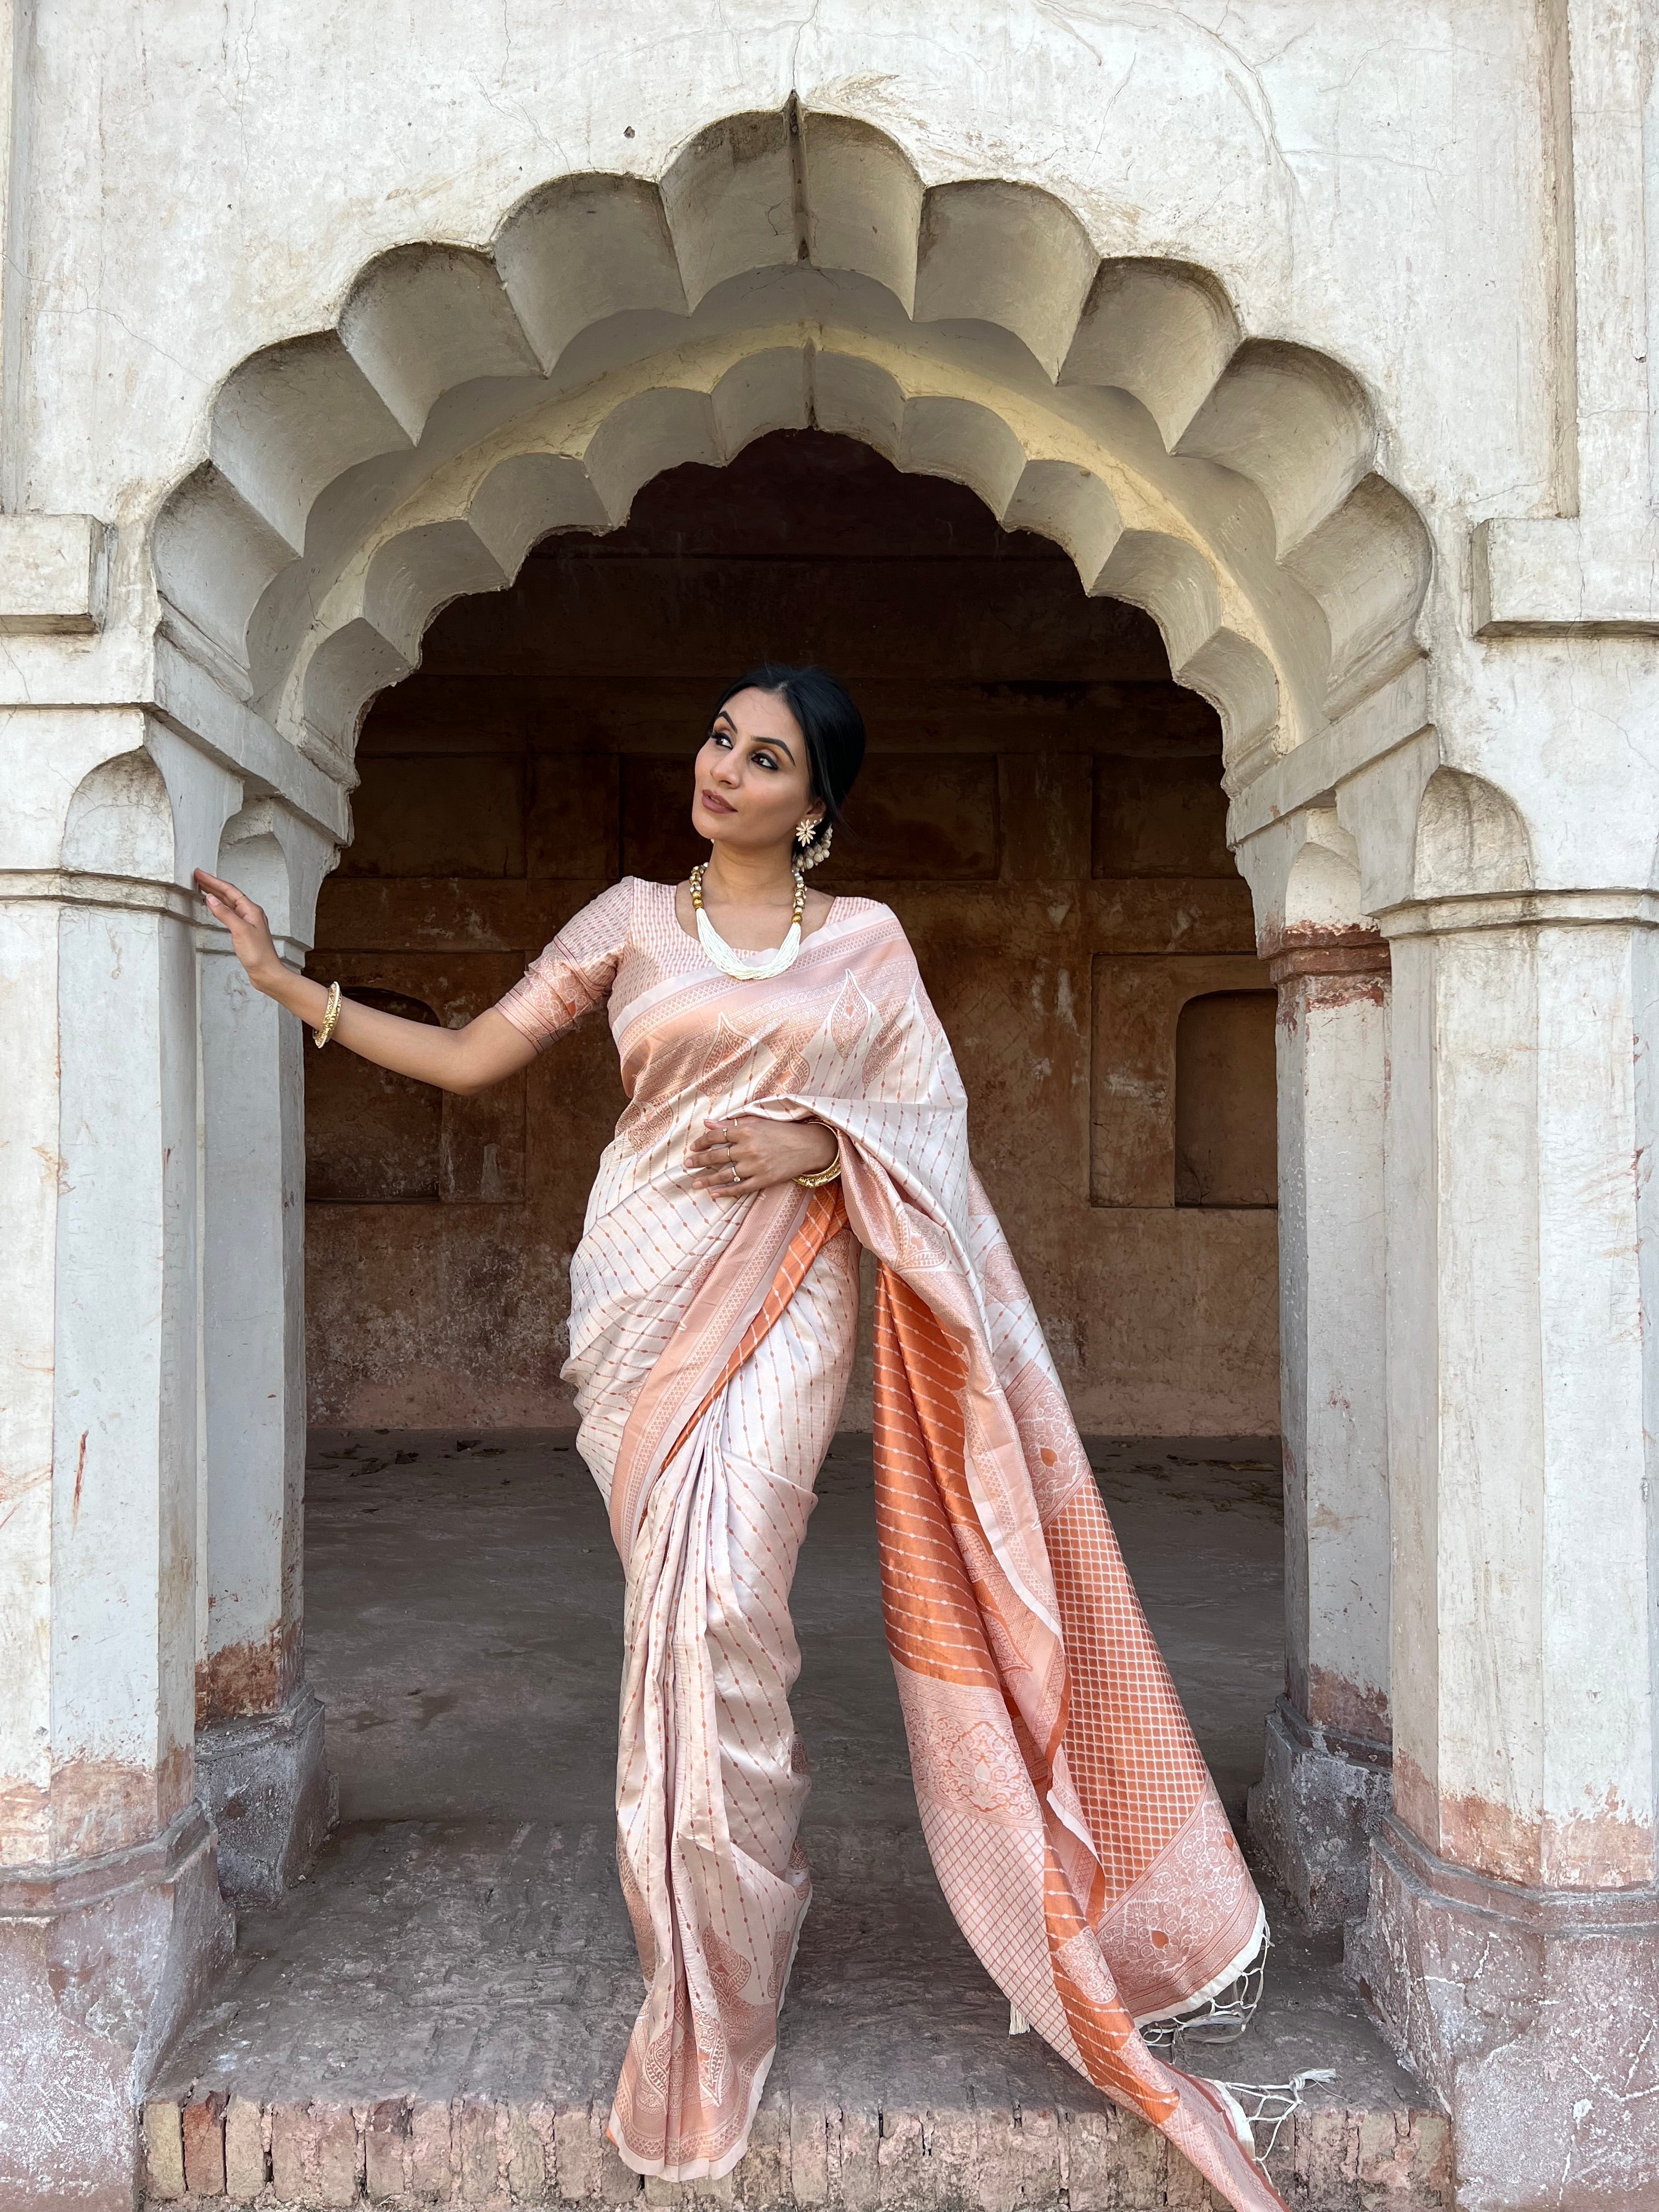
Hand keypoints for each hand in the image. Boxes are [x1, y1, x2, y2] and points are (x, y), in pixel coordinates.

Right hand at [194, 870, 283, 991]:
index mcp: (251, 910)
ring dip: (216, 894)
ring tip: (203, 887)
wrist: (266, 973)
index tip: (200, 874)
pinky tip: (215, 907)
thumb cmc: (259, 955)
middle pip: (229, 894)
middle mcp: (250, 914)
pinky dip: (220, 907)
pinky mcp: (244, 932)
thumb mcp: (240, 931)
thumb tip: (211, 898)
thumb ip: (225, 914)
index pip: (229, 890)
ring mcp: (247, 922)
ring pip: (229, 903)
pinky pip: (229, 913)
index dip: (213, 881)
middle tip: (198, 877)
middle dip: (213, 885)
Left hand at [687, 1115, 837, 1196]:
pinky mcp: (763, 1180)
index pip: (716, 1136)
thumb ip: (732, 1122)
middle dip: (699, 1161)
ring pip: (724, 1175)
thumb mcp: (758, 1121)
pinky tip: (714, 1194)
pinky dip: (725, 1192)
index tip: (693, 1148)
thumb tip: (708, 1123)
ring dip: (707, 1179)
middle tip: (686, 1165)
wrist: (808, 1146)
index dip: (701, 1142)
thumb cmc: (783, 1131)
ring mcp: (755, 1166)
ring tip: (695, 1183)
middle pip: (716, 1156)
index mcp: (746, 1130)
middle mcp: (748, 1148)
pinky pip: (740, 1188)